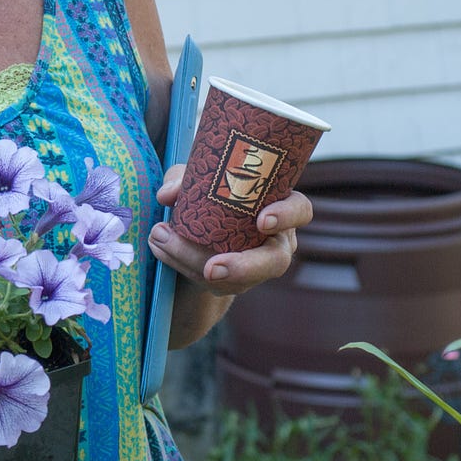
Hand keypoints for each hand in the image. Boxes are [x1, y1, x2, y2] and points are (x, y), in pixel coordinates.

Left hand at [146, 164, 312, 296]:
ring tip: (163, 242)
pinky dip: (182, 264)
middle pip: (274, 262)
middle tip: (212, 268)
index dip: (287, 216)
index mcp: (280, 206)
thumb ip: (184, 179)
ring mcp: (256, 267)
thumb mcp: (198, 177)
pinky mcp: (233, 282)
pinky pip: (213, 283)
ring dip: (197, 264)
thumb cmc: (211, 189)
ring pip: (238, 279)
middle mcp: (276, 241)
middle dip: (244, 267)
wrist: (200, 223)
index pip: (300, 210)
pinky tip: (161, 248)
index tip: (262, 220)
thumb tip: (168, 195)